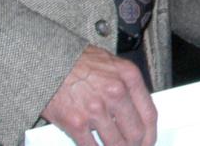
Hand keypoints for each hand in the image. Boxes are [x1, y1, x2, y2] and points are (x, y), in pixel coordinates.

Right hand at [41, 45, 155, 145]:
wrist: (49, 61)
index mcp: (128, 77)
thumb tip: (135, 111)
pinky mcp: (77, 123)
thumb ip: (126, 86)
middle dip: (134, 145)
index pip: (149, 114)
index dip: (150, 135)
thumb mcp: (112, 64)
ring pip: (116, 144)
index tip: (147, 142)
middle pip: (135, 133)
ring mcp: (96, 109)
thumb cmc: (78, 61)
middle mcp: (116, 93)